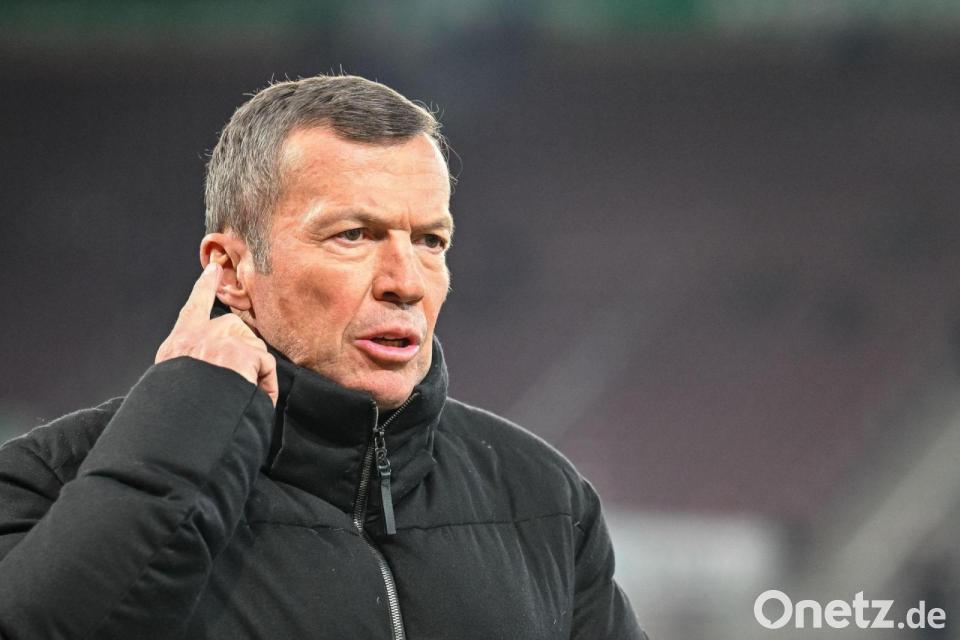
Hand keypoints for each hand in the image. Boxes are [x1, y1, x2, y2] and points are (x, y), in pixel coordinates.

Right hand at [155, 263, 278, 405]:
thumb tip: (214, 372)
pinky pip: (266, 367)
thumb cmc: (176, 405)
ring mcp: (222, 341)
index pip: (193, 308)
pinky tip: (254, 399)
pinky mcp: (242, 353)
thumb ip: (191, 364)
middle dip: (243, 352)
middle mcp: (199, 335)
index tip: (213, 269)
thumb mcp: (171, 379)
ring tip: (237, 396)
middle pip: (235, 330)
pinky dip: (265, 386)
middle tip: (239, 376)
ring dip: (252, 374)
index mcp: (179, 344)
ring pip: (253, 350)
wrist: (180, 417)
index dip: (204, 287)